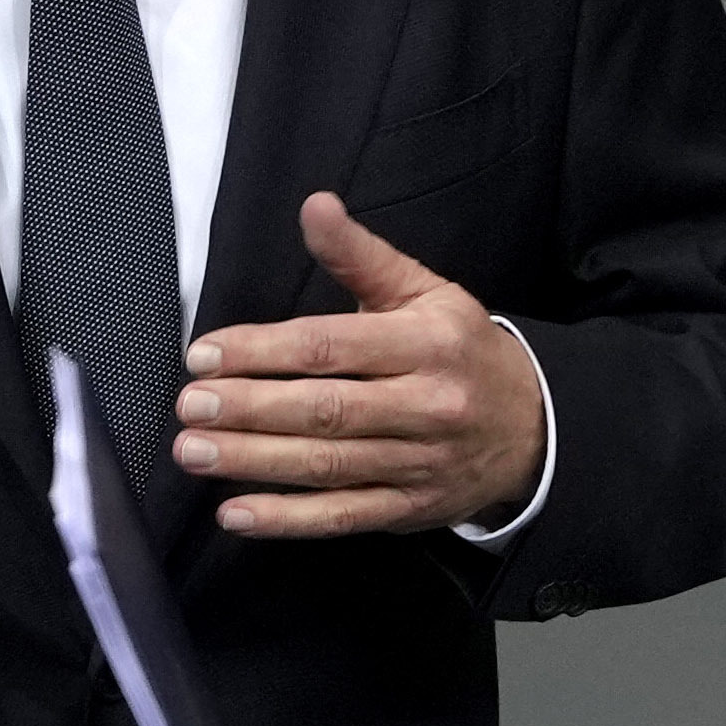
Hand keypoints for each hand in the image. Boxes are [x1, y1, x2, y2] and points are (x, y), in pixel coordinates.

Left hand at [174, 193, 545, 538]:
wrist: (534, 426)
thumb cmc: (461, 351)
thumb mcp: (423, 291)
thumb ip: (360, 254)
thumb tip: (314, 206)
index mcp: (425, 343)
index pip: (331, 346)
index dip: (263, 351)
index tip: (206, 355)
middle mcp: (425, 405)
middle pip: (325, 410)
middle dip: (250, 408)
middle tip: (190, 405)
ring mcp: (418, 463)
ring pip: (328, 466)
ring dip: (254, 462)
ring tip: (194, 451)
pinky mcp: (410, 508)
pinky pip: (343, 517)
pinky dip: (288, 519)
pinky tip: (237, 513)